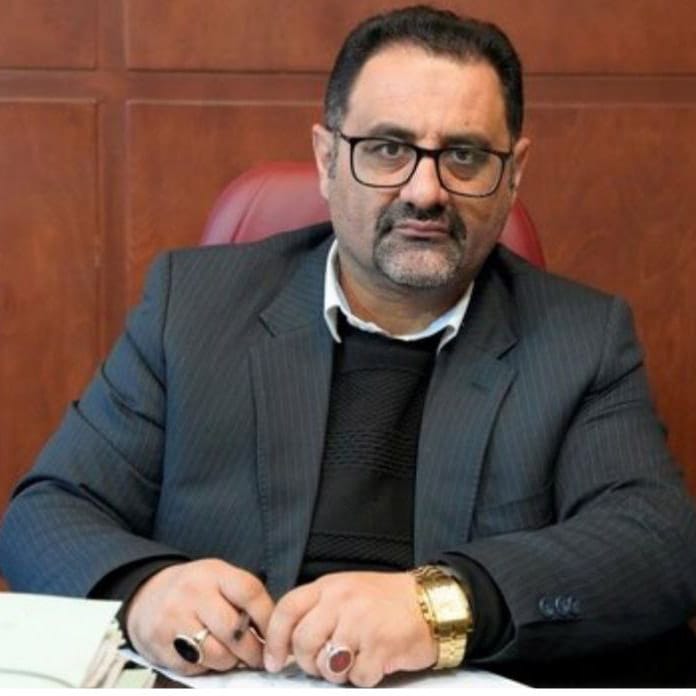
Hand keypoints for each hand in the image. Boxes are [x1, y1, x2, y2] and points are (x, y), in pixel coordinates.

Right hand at [126, 558, 273, 674]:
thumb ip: (244, 598)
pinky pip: (195, 667)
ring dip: (231, 662)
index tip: (275, 635)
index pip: (250, 592)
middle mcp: (193, 593)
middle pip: (234, 631)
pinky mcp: (160, 645)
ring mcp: (174, 619)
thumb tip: (273, 631)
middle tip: (260, 657)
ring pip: (217, 654)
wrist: (146, 594)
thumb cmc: (193, 589)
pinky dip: (207, 667)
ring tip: (232, 656)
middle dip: (253, 651)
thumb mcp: (218, 578)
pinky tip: (207, 656)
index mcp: (214, 573)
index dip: (268, 618)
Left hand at [263, 571, 435, 686]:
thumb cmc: (386, 601)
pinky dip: (364, 677)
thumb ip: (317, 610)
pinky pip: (356, 677)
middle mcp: (342, 601)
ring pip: (326, 665)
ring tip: (353, 659)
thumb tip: (286, 643)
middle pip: (303, 641)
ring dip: (336, 672)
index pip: (287, 609)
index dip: (273, 639)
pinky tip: (375, 661)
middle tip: (321, 664)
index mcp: (330, 586)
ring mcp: (361, 623)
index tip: (274, 660)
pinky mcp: (381, 647)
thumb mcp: (346, 592)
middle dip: (307, 662)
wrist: (430, 603)